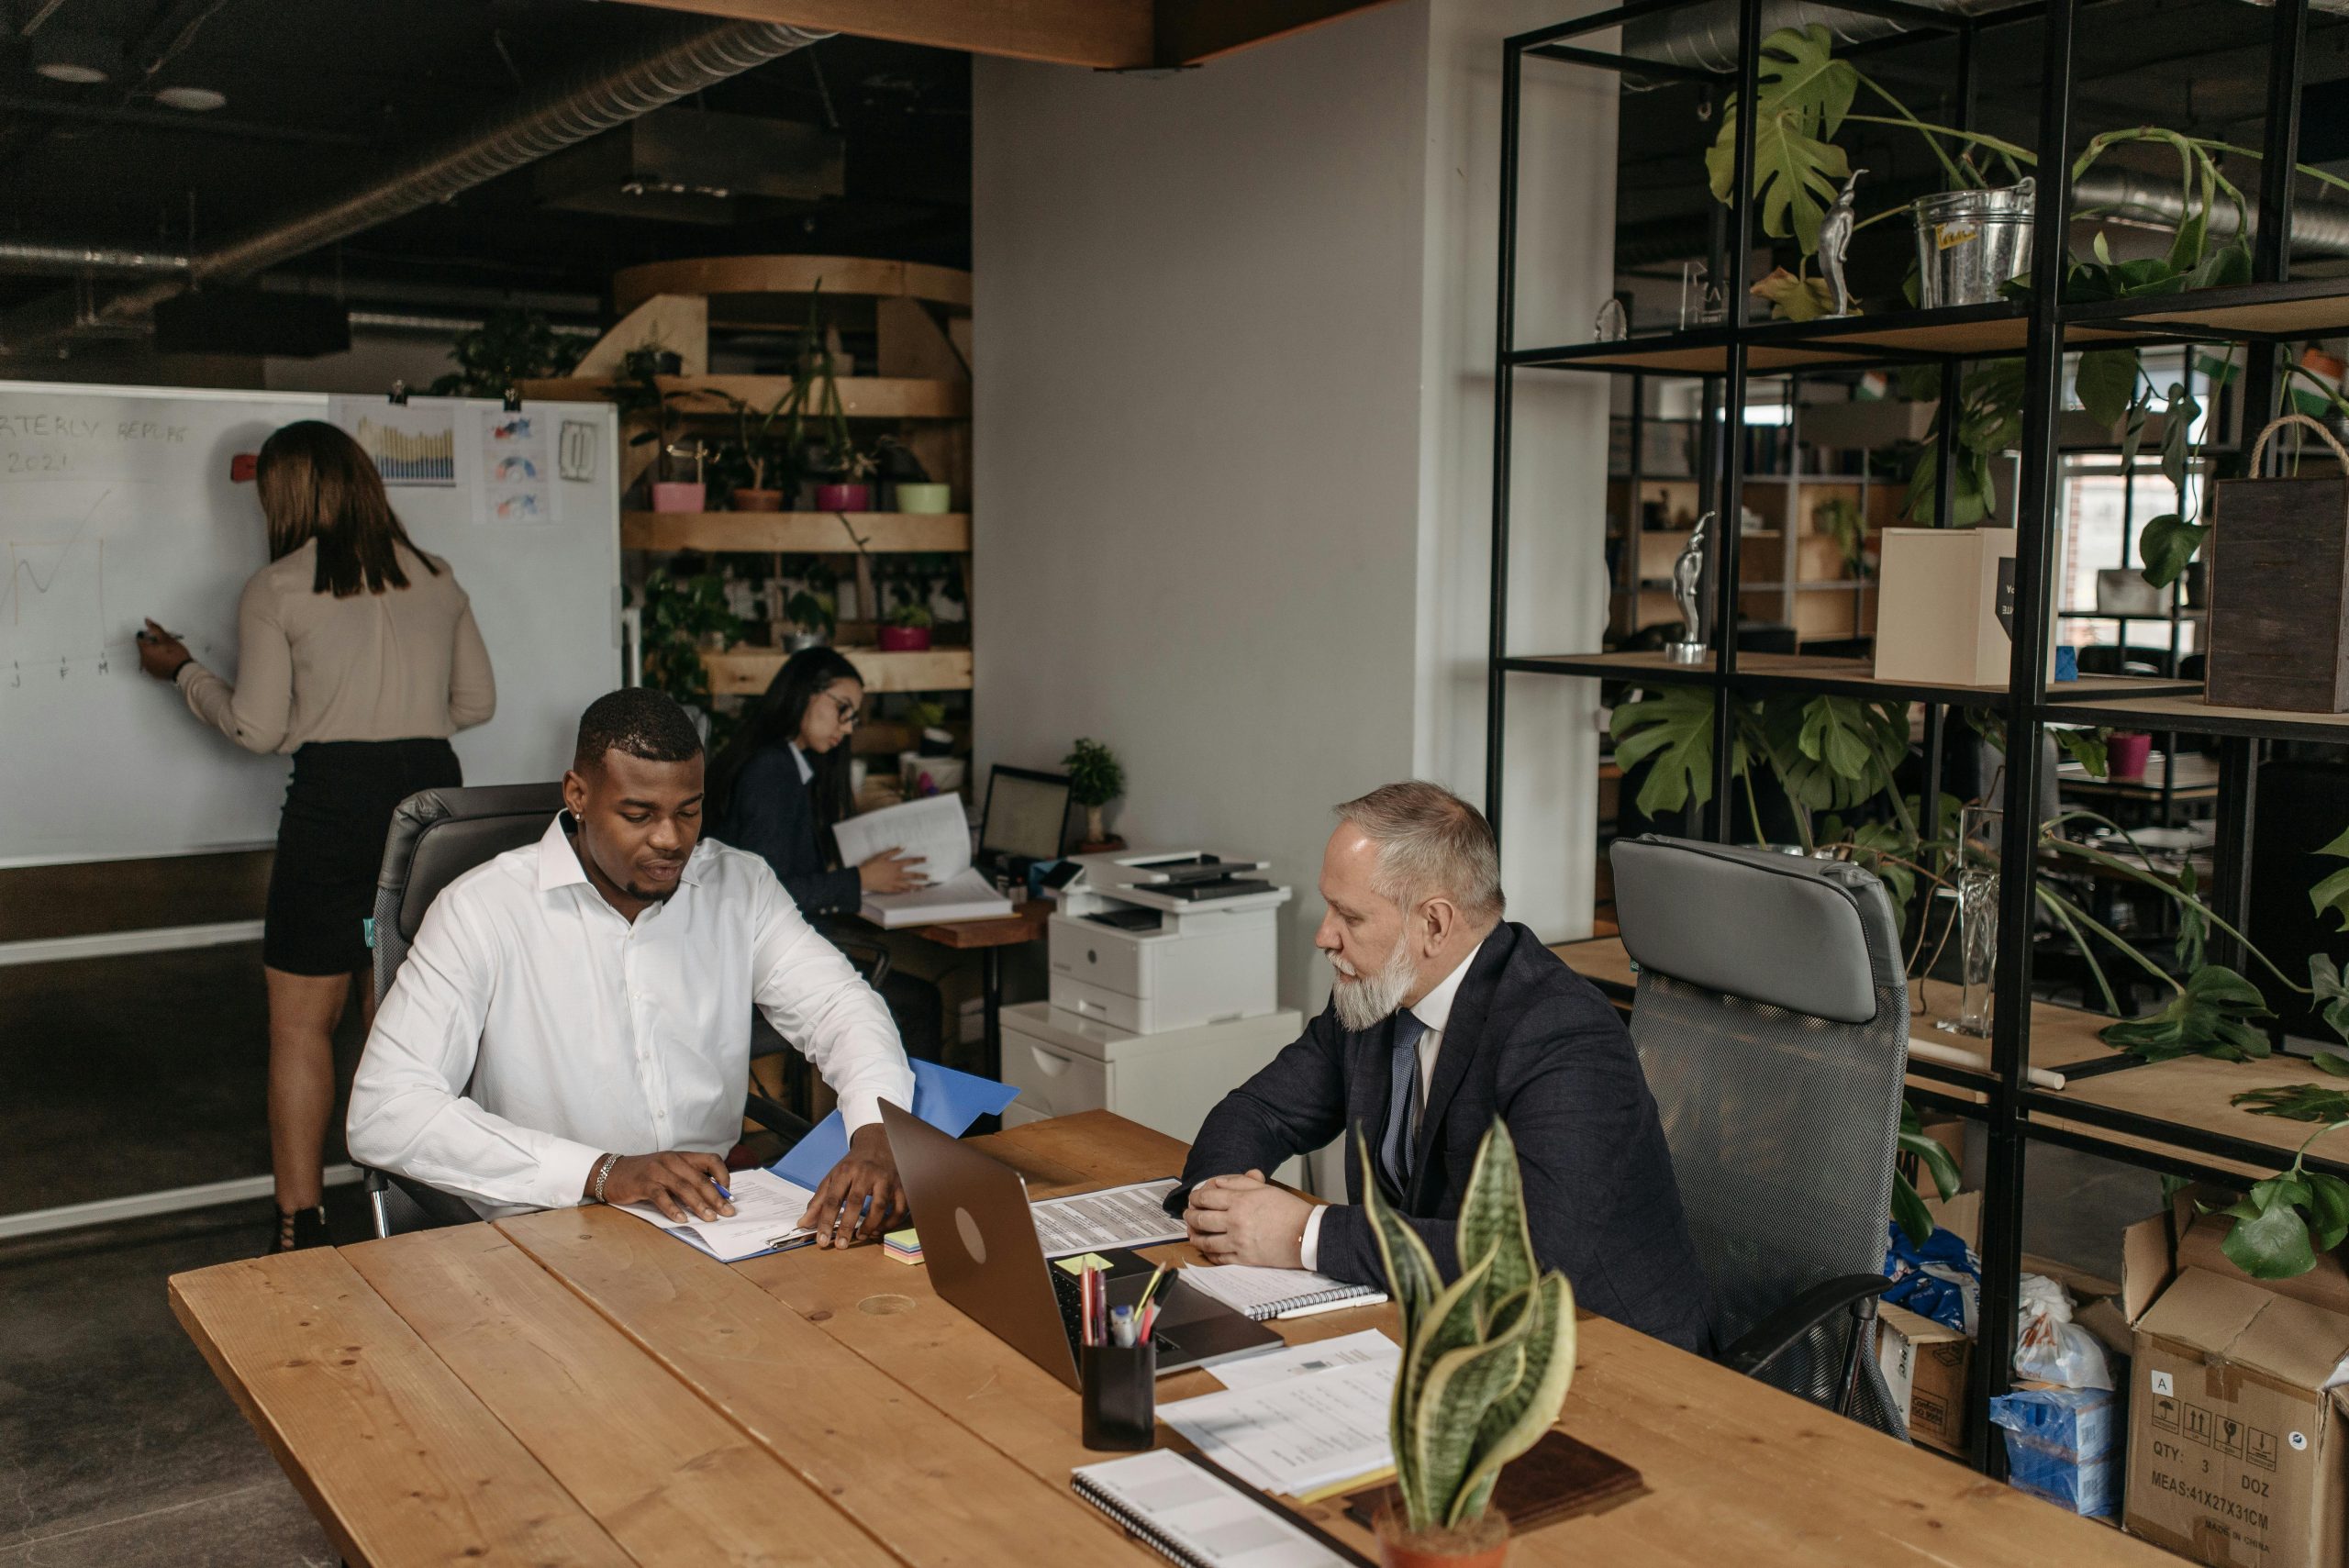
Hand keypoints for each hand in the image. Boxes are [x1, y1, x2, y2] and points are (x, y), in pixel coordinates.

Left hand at [136, 619, 190, 680]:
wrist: (184, 671)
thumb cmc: (176, 655)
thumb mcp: (167, 638)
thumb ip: (155, 629)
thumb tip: (147, 621)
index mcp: (145, 650)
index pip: (140, 639)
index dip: (148, 636)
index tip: (157, 637)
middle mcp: (144, 660)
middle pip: (144, 648)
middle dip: (152, 645)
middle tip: (164, 645)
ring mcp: (148, 668)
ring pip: (148, 656)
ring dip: (154, 653)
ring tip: (167, 653)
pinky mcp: (154, 673)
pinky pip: (153, 664)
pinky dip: (157, 661)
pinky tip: (166, 660)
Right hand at [595, 1151, 736, 1222]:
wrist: (611, 1172)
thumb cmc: (644, 1174)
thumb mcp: (669, 1170)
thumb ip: (688, 1179)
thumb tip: (712, 1197)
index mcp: (681, 1156)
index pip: (711, 1160)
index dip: (723, 1176)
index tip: (729, 1193)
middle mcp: (672, 1160)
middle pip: (700, 1179)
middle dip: (716, 1197)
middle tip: (727, 1212)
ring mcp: (657, 1171)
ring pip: (684, 1188)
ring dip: (699, 1205)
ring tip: (710, 1218)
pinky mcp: (644, 1183)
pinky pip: (662, 1197)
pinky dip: (673, 1209)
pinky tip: (682, 1219)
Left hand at [797, 1121, 905, 1246]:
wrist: (877, 1144)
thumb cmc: (853, 1165)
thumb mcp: (833, 1178)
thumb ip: (818, 1202)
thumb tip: (803, 1224)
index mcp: (845, 1172)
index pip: (832, 1199)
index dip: (826, 1221)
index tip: (822, 1240)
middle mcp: (865, 1174)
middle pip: (855, 1202)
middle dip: (847, 1226)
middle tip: (841, 1245)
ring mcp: (885, 1179)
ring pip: (880, 1205)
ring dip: (871, 1225)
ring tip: (861, 1236)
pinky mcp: (900, 1185)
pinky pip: (899, 1208)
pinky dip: (891, 1222)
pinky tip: (879, 1230)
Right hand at [859, 848, 928, 893]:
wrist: (863, 877)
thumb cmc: (871, 865)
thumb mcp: (882, 856)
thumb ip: (893, 852)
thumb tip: (903, 846)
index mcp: (895, 865)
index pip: (910, 861)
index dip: (919, 860)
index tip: (926, 859)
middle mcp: (897, 874)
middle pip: (912, 875)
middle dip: (922, 876)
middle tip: (929, 877)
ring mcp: (894, 883)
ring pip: (908, 885)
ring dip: (917, 886)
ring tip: (923, 887)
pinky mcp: (890, 889)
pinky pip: (900, 891)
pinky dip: (906, 891)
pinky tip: (911, 892)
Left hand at [1184, 1169, 1312, 1267]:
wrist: (1307, 1235)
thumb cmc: (1289, 1211)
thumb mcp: (1265, 1189)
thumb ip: (1239, 1183)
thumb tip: (1217, 1183)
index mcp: (1240, 1201)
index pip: (1206, 1198)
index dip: (1195, 1197)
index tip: (1193, 1198)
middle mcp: (1235, 1222)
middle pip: (1200, 1219)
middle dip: (1190, 1216)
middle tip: (1188, 1214)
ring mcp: (1238, 1242)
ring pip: (1205, 1241)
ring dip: (1194, 1236)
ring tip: (1192, 1232)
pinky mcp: (1244, 1259)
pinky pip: (1218, 1258)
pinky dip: (1208, 1253)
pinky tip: (1207, 1249)